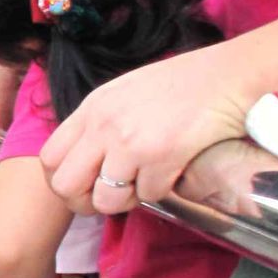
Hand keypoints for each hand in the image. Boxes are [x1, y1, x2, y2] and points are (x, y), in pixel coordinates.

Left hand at [41, 42, 260, 210]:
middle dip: (84, 202)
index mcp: (92, 109)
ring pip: (105, 200)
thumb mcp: (125, 94)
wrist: (227, 75)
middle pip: (65, 186)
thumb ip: (101, 124)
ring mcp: (129, 142)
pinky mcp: (160, 156)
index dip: (63, 181)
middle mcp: (103, 125)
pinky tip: (174, 169)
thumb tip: (88, 162)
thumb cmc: (183, 85)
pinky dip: (162, 190)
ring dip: (127, 201)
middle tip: (111, 198)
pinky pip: (148, 195)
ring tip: (147, 182)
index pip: (49, 158)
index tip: (85, 186)